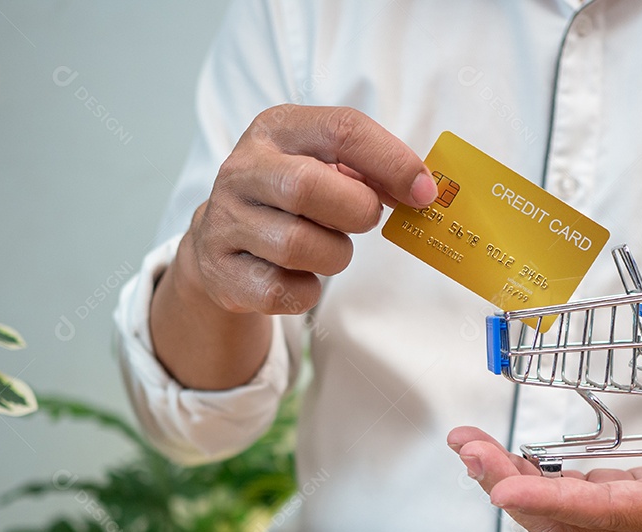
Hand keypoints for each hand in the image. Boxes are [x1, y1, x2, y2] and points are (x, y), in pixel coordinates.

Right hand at [183, 104, 435, 314]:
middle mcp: (241, 171)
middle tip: (366, 219)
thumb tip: (419, 190)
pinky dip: (306, 291)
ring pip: (296, 246)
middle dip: (355, 211)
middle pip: (306, 187)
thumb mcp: (322, 164)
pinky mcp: (223, 274)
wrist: (219, 243)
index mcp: (275, 130)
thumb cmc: (288, 200)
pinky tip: (301, 276)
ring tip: (329, 247)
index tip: (422, 193)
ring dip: (334, 254)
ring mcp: (225, 223)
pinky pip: (282, 291)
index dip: (391, 162)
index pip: (341, 130)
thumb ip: (369, 169)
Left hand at [447, 420, 641, 531]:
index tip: (503, 486)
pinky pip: (559, 501)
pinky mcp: (615, 503)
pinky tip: (501, 461)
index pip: (596, 512)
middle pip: (556, 518)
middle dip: (505, 486)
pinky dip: (524, 480)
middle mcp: (635, 524)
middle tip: (468, 448)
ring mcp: (621, 517)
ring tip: (469, 446)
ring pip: (551, 512)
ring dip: (505, 481)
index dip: (546, 500)